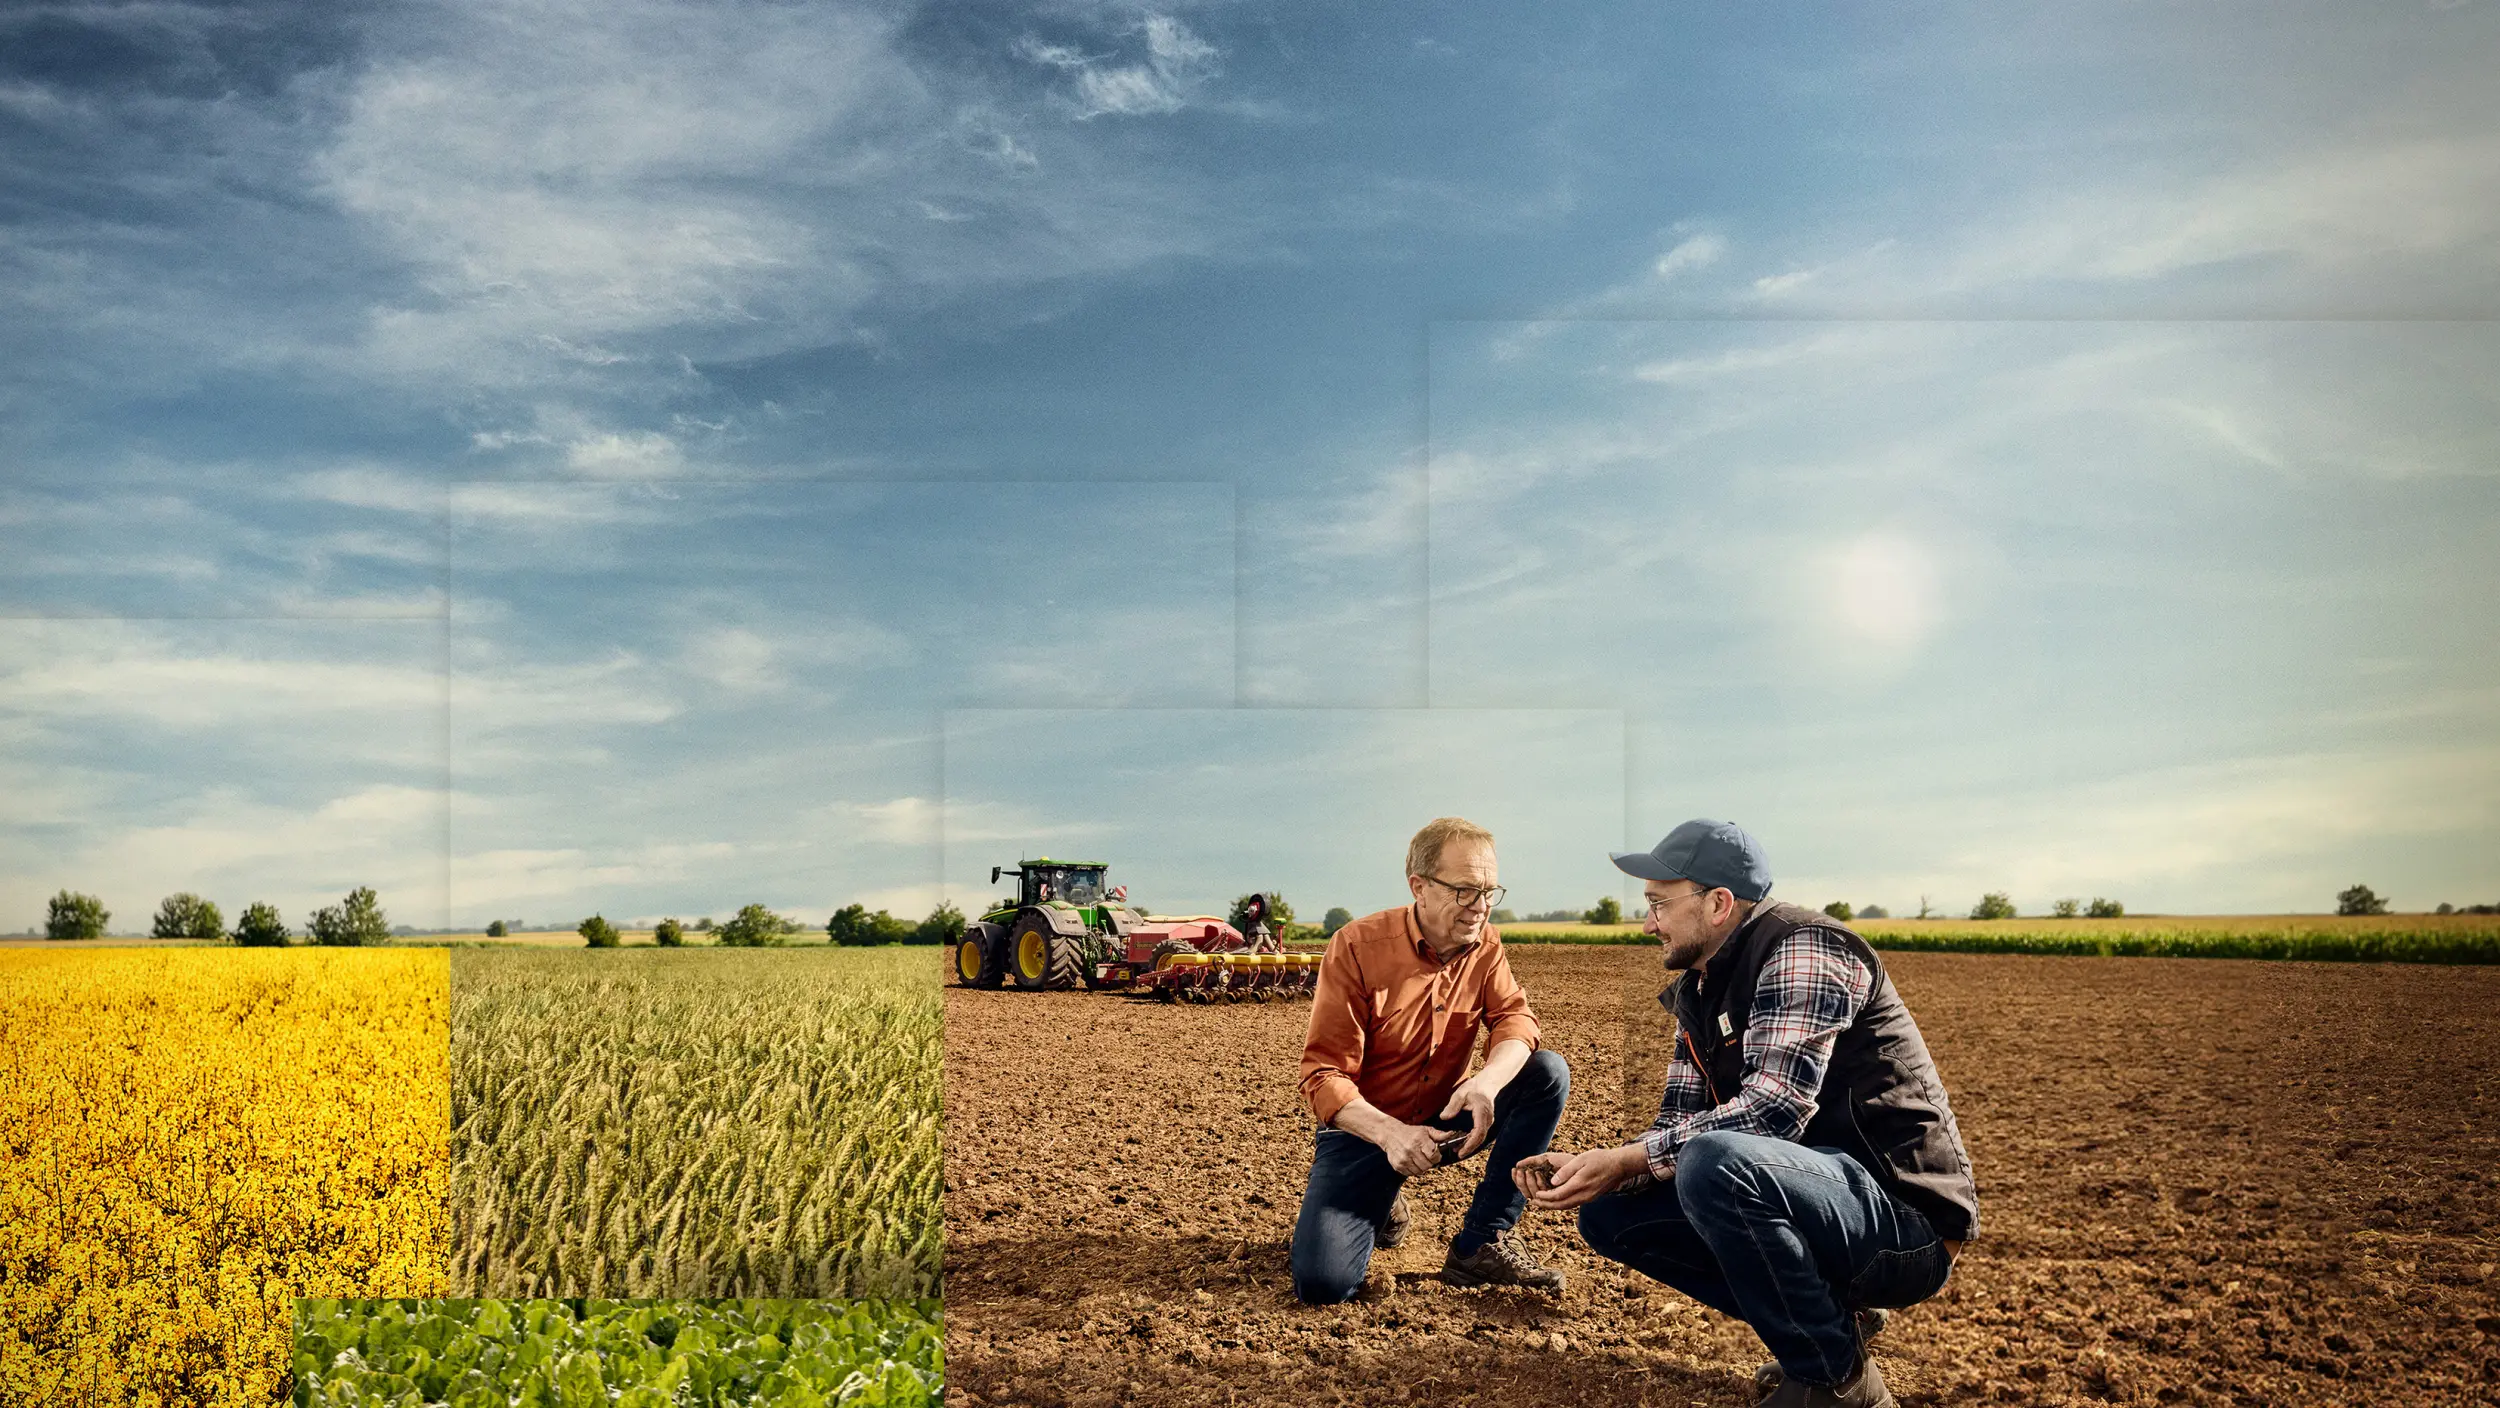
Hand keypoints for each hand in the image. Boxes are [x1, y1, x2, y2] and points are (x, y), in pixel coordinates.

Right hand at [1375, 1120, 1448, 1177]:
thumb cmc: (1410, 1133)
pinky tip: (1412, 1162)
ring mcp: (1403, 1159)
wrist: (1390, 1134)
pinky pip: (1411, 1174)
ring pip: (1420, 1171)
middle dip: (1430, 1163)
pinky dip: (1414, 1170)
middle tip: (1427, 1157)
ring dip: (1422, 1167)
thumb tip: (1451, 1135)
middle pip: (1427, 1165)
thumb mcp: (1425, 1130)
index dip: (1437, 1157)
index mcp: (1419, 1140)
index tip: (1435, 1155)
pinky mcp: (1397, 1165)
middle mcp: (1411, 1150)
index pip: (1434, 1155)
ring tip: (1419, 1159)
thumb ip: (1438, 1134)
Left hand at [1437, 1081, 1494, 1160]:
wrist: (1486, 1084)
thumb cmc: (1473, 1088)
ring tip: (1457, 1150)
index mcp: (1482, 1112)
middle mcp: (1488, 1119)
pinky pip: (1480, 1134)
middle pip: (1480, 1138)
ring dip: (1470, 1145)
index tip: (1461, 1151)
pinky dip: (1472, 1140)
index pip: (1478, 1132)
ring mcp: (1488, 1121)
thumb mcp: (1460, 1094)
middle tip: (1457, 1154)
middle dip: (1469, 1147)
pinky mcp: (1485, 1122)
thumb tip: (1444, 1117)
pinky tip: (1462, 1142)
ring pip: (1480, 1137)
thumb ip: (1452, 1106)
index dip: (1470, 1144)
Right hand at [1510, 1152, 1562, 1201]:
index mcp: (1539, 1184)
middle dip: (1521, 1181)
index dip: (1516, 1179)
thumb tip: (1518, 1165)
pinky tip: (1535, 1173)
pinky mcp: (1557, 1196)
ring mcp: (1550, 1195)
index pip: (1523, 1186)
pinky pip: (1543, 1195)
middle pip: (1525, 1192)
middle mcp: (1544, 1192)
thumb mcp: (1547, 1159)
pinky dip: (1537, 1185)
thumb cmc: (1566, 1161)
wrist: (1583, 1164)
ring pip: (1532, 1195)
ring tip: (1528, 1171)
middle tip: (1520, 1171)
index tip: (1513, 1170)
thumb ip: (1533, 1161)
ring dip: (1527, 1183)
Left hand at [1525, 1144, 1643, 1211]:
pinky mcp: (1590, 1197)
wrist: (1619, 1166)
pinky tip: (1556, 1200)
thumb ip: (1566, 1171)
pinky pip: (1573, 1204)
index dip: (1545, 1196)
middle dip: (1546, 1205)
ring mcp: (1588, 1198)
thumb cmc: (1600, 1159)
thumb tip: (1552, 1181)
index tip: (1535, 1194)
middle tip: (1533, 1203)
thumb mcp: (1581, 1159)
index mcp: (1580, 1184)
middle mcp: (1584, 1195)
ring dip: (1553, 1206)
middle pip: (1561, 1205)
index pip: (1558, 1195)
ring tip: (1541, 1203)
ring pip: (1567, 1206)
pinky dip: (1562, 1204)